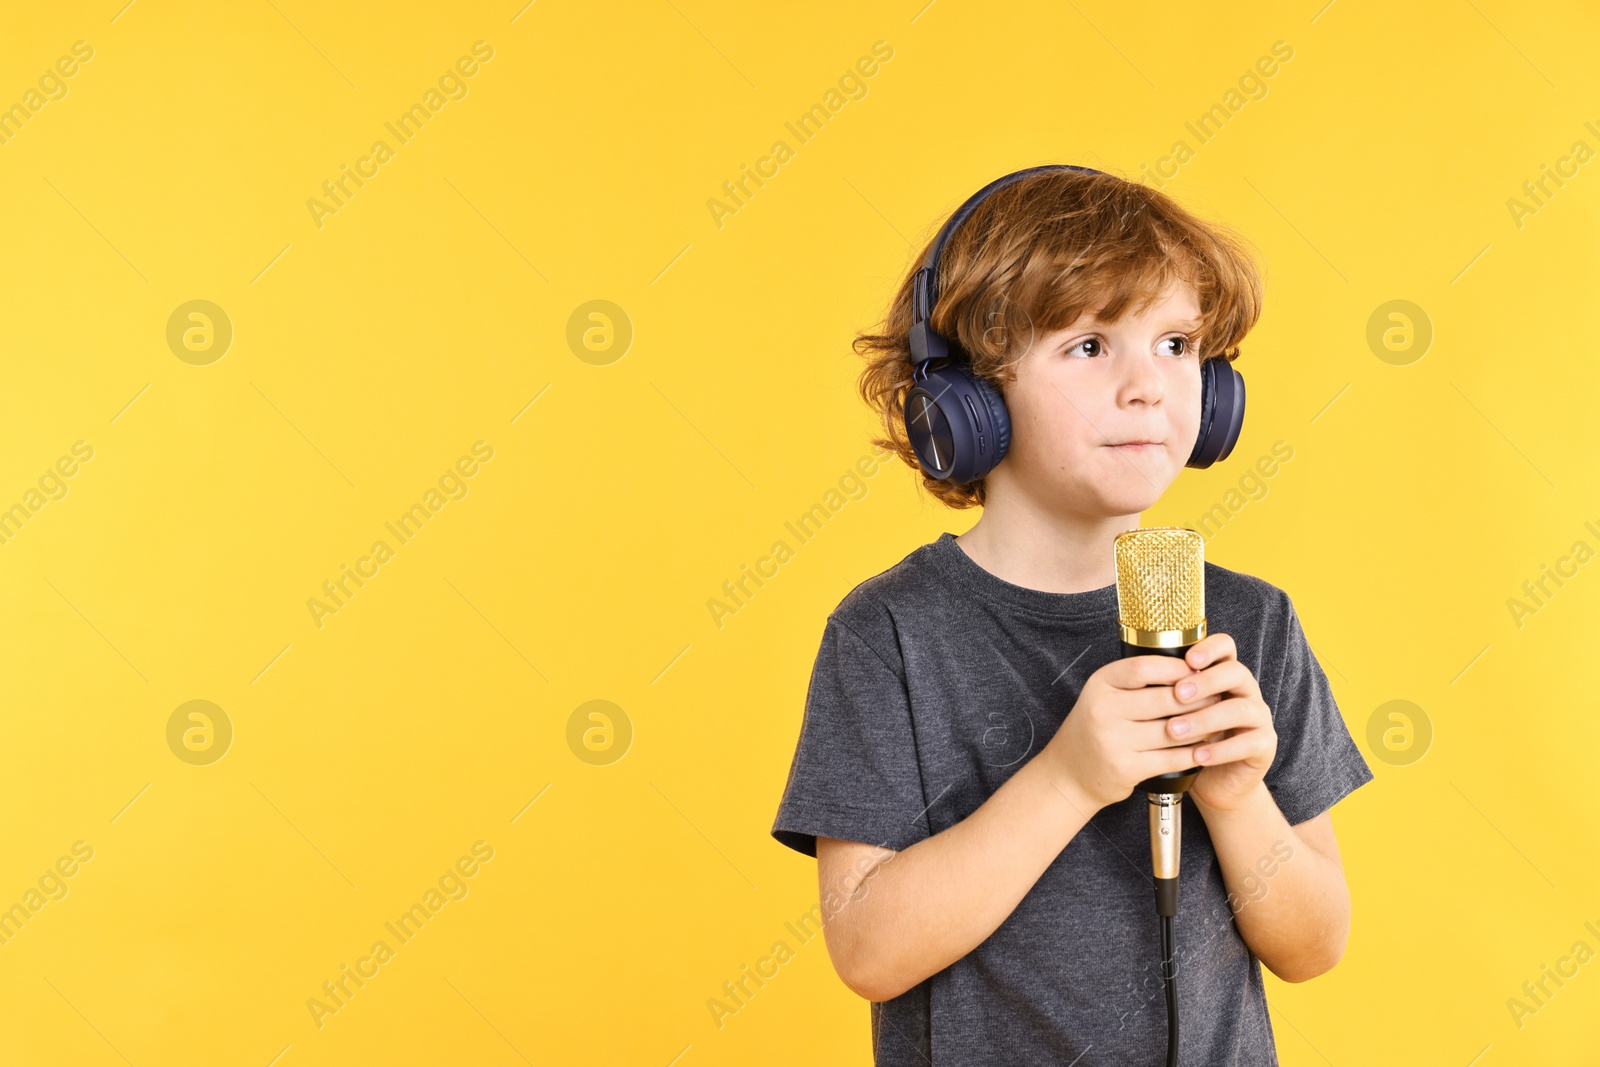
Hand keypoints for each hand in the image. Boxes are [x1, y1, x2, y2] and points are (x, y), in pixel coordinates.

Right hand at [1043, 652, 1216, 812]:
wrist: (1070, 771)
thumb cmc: (1095, 728)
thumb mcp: (1105, 695)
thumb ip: (1136, 681)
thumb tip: (1188, 669)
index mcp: (1100, 684)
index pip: (1143, 668)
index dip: (1176, 668)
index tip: (1197, 670)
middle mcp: (1103, 710)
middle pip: (1164, 699)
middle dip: (1197, 698)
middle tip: (1217, 696)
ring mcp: (1113, 741)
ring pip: (1173, 730)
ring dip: (1201, 727)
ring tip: (1216, 721)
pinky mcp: (1126, 768)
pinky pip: (1171, 758)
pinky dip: (1193, 753)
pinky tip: (1204, 748)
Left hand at [1163, 633, 1277, 813]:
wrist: (1213, 780)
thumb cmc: (1188, 739)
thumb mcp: (1174, 711)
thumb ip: (1166, 690)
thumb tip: (1133, 673)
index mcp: (1223, 674)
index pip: (1226, 647)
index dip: (1210, 648)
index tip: (1187, 658)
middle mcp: (1245, 690)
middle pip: (1235, 673)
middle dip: (1205, 682)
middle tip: (1177, 694)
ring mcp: (1258, 717)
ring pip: (1240, 708)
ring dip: (1205, 718)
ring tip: (1175, 730)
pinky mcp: (1264, 745)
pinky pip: (1248, 742)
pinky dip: (1221, 750)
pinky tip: (1197, 755)